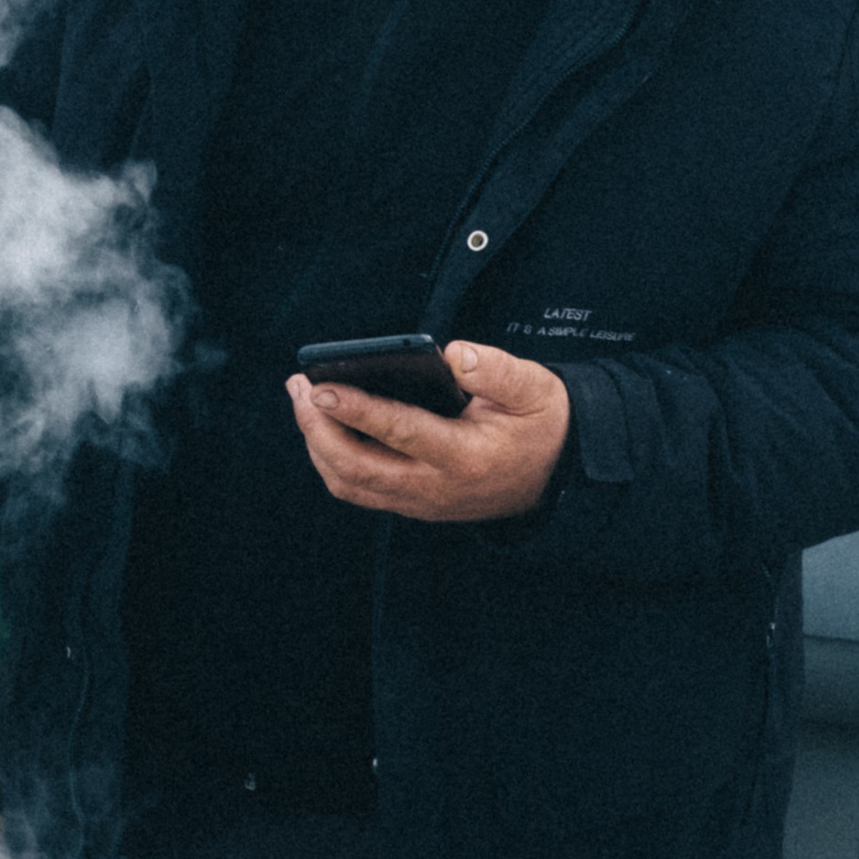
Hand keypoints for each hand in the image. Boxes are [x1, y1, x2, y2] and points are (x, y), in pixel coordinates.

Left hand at [287, 340, 572, 524]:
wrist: (559, 476)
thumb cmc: (541, 424)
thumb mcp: (534, 388)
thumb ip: (495, 370)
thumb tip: (452, 353)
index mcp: (466, 456)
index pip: (399, 432)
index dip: (355, 409)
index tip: (320, 388)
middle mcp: (436, 487)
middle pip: (357, 468)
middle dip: (316, 428)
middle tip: (298, 386)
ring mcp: (422, 502)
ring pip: (350, 484)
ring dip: (318, 445)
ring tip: (303, 402)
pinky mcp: (414, 505)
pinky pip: (360, 489)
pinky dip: (333, 460)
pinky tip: (324, 426)